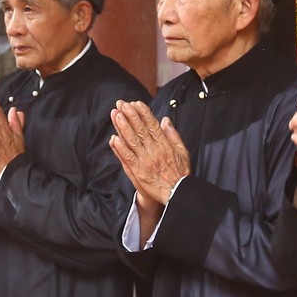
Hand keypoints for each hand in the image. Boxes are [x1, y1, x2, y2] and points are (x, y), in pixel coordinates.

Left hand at [109, 100, 189, 235]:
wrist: (176, 193)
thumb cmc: (180, 173)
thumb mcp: (182, 151)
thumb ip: (173, 134)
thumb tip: (165, 120)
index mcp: (165, 144)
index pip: (152, 125)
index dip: (143, 113)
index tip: (135, 103)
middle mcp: (154, 150)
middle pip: (140, 129)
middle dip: (130, 115)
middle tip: (122, 104)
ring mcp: (145, 161)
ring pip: (132, 141)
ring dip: (123, 127)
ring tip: (116, 115)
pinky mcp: (138, 171)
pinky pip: (128, 157)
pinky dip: (120, 148)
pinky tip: (114, 138)